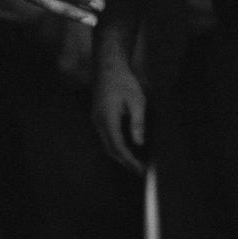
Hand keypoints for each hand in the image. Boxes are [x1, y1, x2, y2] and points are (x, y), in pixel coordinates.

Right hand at [92, 53, 150, 173]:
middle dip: (125, 162)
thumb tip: (139, 143)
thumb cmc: (124, 82)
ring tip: (136, 164)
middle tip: (141, 171)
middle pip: (110, 149)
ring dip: (120, 156)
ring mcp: (96, 119)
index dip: (129, 160)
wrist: (108, 67)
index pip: (117, 146)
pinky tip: (127, 151)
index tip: (141, 169)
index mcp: (107, 118)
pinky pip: (106, 137)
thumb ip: (138, 123)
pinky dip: (116, 147)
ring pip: (106, 144)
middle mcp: (98, 121)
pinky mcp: (98, 117)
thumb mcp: (137, 101)